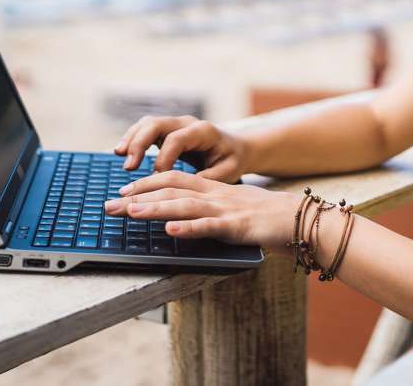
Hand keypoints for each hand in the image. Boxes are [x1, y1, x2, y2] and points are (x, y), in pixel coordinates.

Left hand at [103, 171, 299, 251]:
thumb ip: (208, 211)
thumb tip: (181, 219)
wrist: (302, 219)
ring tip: (131, 212)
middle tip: (110, 206)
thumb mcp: (232, 209)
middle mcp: (215, 195)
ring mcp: (226, 210)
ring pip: (184, 205)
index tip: (122, 194)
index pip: (172, 180)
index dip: (145, 185)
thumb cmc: (267, 219)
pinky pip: (210, 227)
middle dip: (138, 197)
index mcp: (213, 189)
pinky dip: (190, 228)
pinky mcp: (238, 227)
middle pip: (170, 190)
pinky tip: (171, 231)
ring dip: (155, 208)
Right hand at [113, 115, 248, 182]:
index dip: (164, 157)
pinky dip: (133, 139)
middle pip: (157, 124)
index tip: (157, 177)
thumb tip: (183, 189)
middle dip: (140, 143)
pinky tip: (121, 153)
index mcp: (203, 131)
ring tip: (119, 156)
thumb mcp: (227, 172)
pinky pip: (146, 129)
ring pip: (148, 123)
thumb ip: (206, 178)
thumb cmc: (232, 160)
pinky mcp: (167, 130)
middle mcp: (187, 123)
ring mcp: (176, 124)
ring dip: (132, 139)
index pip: (177, 139)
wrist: (236, 148)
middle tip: (129, 166)